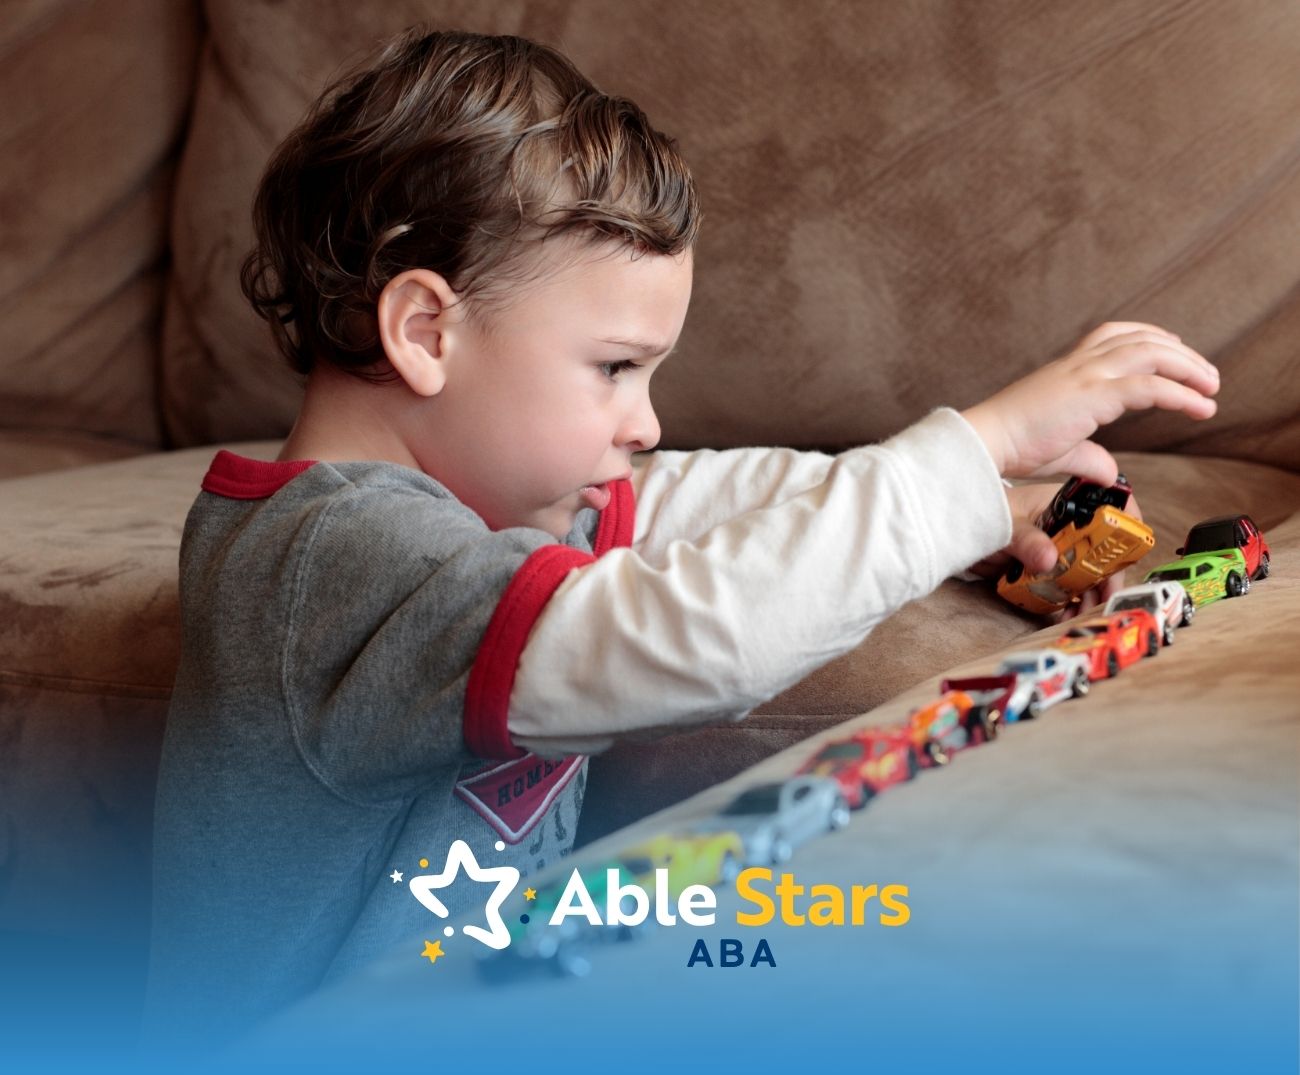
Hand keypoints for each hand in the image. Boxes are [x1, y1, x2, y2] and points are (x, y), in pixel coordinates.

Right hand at [961, 323, 1218, 482]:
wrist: (984, 443)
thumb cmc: (1011, 445)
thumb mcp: (1059, 449)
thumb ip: (1088, 455)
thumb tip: (1109, 472)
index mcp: (1067, 370)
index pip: (1113, 335)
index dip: (1149, 336)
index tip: (1173, 347)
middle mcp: (1079, 365)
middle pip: (1141, 339)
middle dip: (1181, 353)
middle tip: (1207, 375)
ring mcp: (1086, 376)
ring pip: (1151, 354)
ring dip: (1189, 367)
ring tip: (1211, 387)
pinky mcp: (1092, 396)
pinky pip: (1149, 387)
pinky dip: (1181, 394)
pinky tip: (1200, 407)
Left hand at [966, 482, 1146, 622]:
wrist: (957, 529)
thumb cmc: (983, 513)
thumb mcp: (1005, 525)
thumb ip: (1025, 540)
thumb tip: (1049, 559)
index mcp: (1063, 505)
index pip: (1107, 510)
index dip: (1123, 530)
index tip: (1127, 557)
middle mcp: (1066, 526)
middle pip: (1101, 550)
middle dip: (1107, 576)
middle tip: (1104, 600)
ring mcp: (1056, 548)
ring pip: (1085, 572)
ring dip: (1087, 594)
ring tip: (1081, 614)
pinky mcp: (1044, 569)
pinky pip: (1063, 586)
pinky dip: (1066, 602)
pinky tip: (1063, 616)